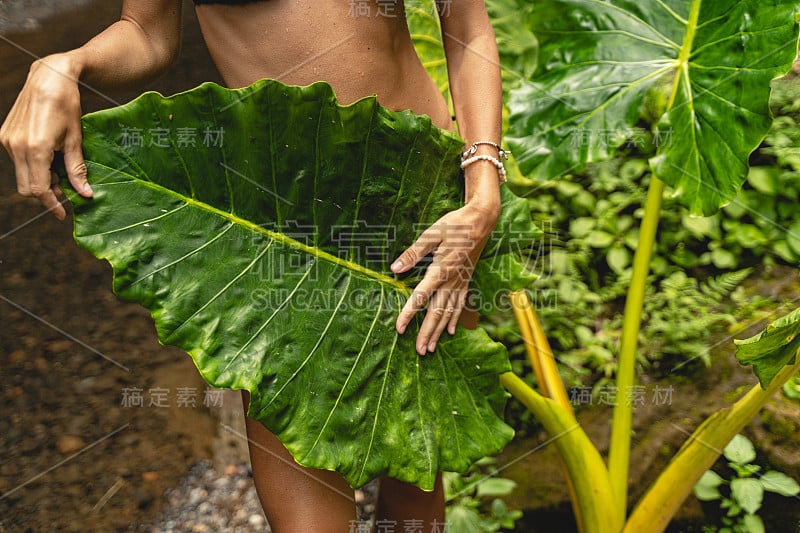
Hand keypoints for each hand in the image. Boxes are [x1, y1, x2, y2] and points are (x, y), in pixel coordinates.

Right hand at [0, 53, 92, 219]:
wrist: (49, 76)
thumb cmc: (67, 105)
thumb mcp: (76, 139)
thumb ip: (77, 169)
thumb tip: (85, 194)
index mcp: (35, 148)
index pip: (39, 190)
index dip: (52, 205)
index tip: (63, 215)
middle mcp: (16, 146)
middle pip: (27, 188)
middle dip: (46, 196)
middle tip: (65, 195)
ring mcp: (8, 140)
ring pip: (21, 176)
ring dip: (39, 182)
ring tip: (60, 176)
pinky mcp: (5, 135)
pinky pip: (18, 162)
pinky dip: (32, 169)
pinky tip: (48, 162)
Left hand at [391, 201, 499, 354]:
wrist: (481, 220)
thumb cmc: (455, 224)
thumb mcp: (431, 234)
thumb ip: (413, 253)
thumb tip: (394, 268)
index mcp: (440, 269)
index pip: (421, 297)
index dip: (409, 314)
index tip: (399, 328)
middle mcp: (452, 280)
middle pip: (437, 312)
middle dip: (426, 333)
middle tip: (418, 351)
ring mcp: (461, 282)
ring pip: (449, 312)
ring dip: (439, 332)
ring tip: (430, 348)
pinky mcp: (467, 280)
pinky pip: (460, 304)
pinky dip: (454, 319)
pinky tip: (450, 332)